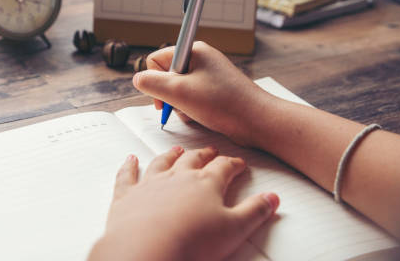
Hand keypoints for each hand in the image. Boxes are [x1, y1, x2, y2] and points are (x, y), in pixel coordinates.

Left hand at [88, 147, 278, 260]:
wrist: (147, 249)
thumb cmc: (192, 241)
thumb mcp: (234, 230)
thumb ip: (254, 211)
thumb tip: (272, 198)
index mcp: (205, 183)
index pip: (224, 167)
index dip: (233, 164)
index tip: (239, 163)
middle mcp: (177, 177)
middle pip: (193, 160)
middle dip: (204, 155)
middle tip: (210, 151)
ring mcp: (150, 184)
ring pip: (162, 163)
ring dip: (170, 155)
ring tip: (177, 150)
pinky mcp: (127, 196)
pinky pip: (127, 176)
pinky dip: (128, 167)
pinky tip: (130, 159)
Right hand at [132, 41, 273, 146]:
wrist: (258, 122)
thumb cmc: (223, 104)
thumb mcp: (179, 92)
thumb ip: (151, 84)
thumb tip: (138, 79)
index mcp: (193, 51)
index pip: (156, 60)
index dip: (155, 80)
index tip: (164, 97)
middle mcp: (201, 60)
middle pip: (166, 76)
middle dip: (169, 96)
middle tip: (181, 106)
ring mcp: (208, 76)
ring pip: (178, 90)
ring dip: (180, 106)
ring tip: (196, 112)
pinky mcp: (214, 91)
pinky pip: (191, 99)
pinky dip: (192, 110)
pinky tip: (203, 117)